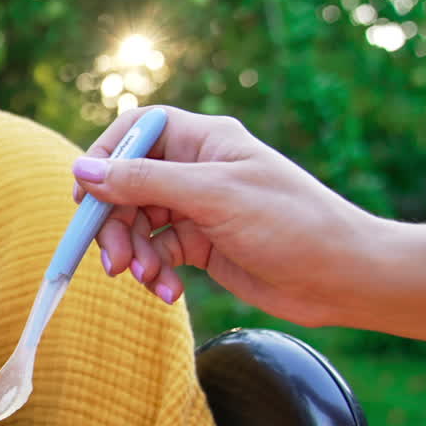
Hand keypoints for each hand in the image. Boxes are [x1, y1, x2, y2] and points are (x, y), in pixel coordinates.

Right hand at [71, 106, 376, 329]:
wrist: (344, 278)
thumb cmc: (291, 224)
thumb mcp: (212, 196)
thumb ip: (143, 181)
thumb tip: (82, 170)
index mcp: (201, 141)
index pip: (133, 133)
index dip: (104, 160)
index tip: (88, 199)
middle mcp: (195, 169)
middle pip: (125, 187)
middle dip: (115, 226)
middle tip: (115, 263)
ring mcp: (197, 208)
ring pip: (137, 224)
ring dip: (134, 255)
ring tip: (149, 281)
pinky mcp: (201, 245)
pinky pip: (158, 253)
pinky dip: (156, 274)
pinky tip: (170, 293)